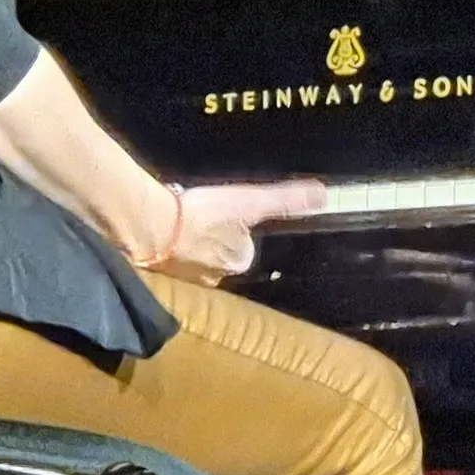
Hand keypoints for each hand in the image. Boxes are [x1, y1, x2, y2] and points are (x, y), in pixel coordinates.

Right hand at [153, 178, 328, 283]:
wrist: (150, 227)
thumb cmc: (202, 217)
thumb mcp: (250, 202)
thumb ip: (285, 200)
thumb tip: (323, 196)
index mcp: (237, 264)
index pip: (245, 248)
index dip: (239, 231)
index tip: (229, 216)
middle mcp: (213, 278)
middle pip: (219, 255)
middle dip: (214, 239)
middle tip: (205, 217)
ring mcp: (183, 277)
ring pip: (194, 257)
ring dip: (191, 242)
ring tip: (184, 221)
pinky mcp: (156, 270)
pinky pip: (168, 255)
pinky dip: (168, 244)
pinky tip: (163, 228)